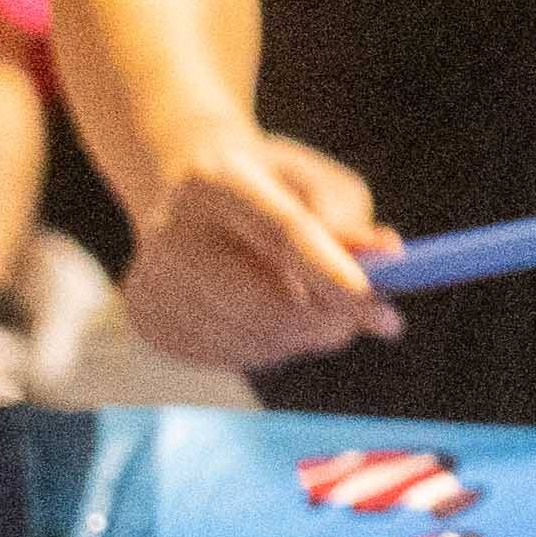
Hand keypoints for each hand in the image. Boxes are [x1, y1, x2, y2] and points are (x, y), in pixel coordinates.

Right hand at [123, 124, 397, 369]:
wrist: (179, 188)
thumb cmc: (268, 185)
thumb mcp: (315, 180)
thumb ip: (350, 217)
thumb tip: (389, 255)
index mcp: (216, 182)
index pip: (284, 237)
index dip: (336, 279)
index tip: (386, 315)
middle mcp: (171, 232)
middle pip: (267, 306)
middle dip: (332, 322)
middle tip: (376, 317)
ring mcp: (152, 282)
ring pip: (256, 342)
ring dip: (303, 333)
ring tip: (302, 294)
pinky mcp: (147, 321)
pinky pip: (234, 356)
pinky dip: (269, 343)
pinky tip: (261, 307)